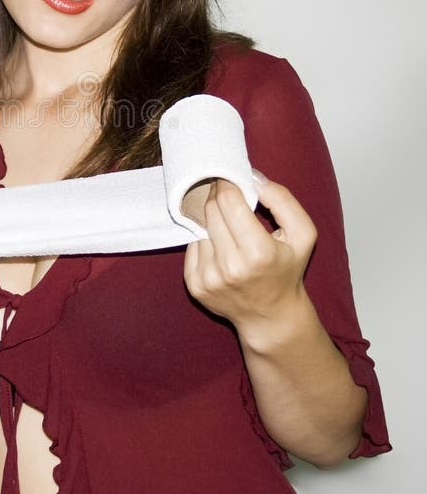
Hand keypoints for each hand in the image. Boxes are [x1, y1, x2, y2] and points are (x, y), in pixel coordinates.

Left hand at [183, 174, 316, 331]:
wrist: (270, 316)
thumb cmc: (287, 270)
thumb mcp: (302, 235)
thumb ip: (283, 200)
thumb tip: (252, 177)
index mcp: (258, 252)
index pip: (228, 201)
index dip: (226, 184)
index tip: (228, 178)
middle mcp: (230, 267)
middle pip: (210, 211)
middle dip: (218, 198)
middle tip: (227, 196)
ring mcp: (209, 278)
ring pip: (199, 227)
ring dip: (211, 221)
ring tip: (228, 227)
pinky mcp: (195, 286)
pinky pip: (191, 246)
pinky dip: (204, 241)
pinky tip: (220, 248)